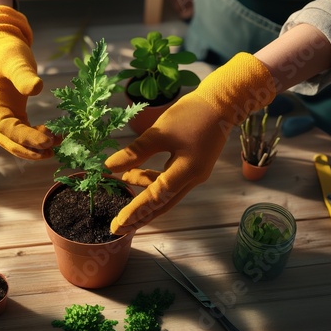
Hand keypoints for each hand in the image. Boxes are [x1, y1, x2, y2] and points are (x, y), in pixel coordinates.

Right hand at [0, 5, 53, 159]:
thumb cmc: (9, 52)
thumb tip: (37, 88)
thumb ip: (23, 75)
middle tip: (50, 152)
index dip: (25, 137)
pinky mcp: (12, 116)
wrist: (5, 47)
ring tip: (53, 149)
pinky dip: (34, 138)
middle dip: (27, 149)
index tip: (46, 141)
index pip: (5, 128)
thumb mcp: (16, 60)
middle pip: (6, 140)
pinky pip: (21, 133)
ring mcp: (1, 116)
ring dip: (31, 148)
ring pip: (13, 140)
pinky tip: (51, 137)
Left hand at [106, 53, 276, 234]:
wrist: (221, 102)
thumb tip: (109, 167)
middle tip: (119, 228)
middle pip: (162, 204)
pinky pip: (169, 181)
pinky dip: (151, 181)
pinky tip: (135, 174)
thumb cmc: (191, 114)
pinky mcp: (193, 166)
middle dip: (139, 216)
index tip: (118, 225)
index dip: (135, 211)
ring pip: (165, 193)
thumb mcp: (159, 132)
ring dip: (143, 193)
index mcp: (187, 172)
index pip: (156, 198)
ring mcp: (194, 174)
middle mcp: (192, 179)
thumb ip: (135, 152)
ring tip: (122, 182)